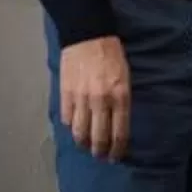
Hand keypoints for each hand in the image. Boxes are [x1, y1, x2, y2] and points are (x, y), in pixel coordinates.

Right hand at [58, 36, 132, 161]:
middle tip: (100, 156)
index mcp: (120, 97)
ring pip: (80, 132)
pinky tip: (74, 127)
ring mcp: (81, 98)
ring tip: (86, 146)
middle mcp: (101, 101)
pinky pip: (67, 118)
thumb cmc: (111, 55)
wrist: (88, 35)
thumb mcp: (125, 79)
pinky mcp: (65, 93)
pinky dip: (71, 126)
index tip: (115, 156)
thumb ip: (121, 102)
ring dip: (83, 144)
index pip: (119, 133)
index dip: (117, 149)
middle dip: (100, 151)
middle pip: (99, 137)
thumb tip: (116, 124)